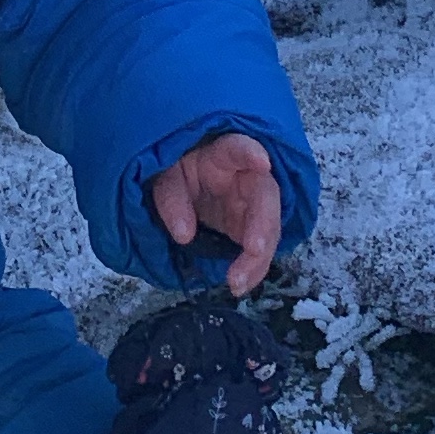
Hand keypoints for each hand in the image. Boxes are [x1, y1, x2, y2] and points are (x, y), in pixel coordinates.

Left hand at [148, 133, 282, 298]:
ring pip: (269, 228)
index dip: (250, 154)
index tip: (262, 163)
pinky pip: (259, 248)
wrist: (187, 183)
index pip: (237, 149)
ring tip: (237, 283)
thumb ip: (171, 199)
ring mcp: (253, 204)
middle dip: (263, 224)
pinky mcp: (251, 227)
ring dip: (257, 258)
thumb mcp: (165, 177)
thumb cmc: (179, 170)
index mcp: (222, 155)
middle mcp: (246, 177)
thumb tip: (184, 234)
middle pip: (266, 197)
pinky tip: (240, 285)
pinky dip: (252, 269)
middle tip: (254, 250)